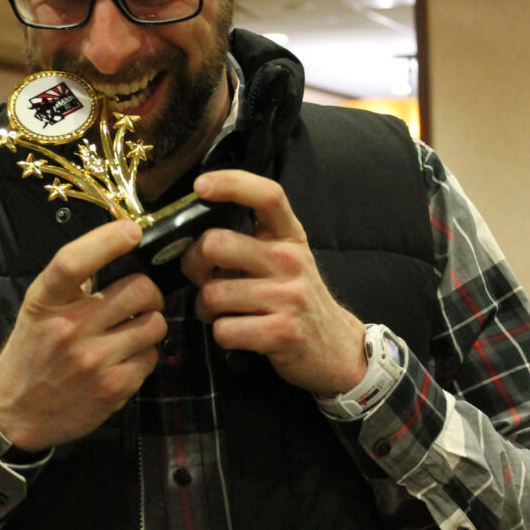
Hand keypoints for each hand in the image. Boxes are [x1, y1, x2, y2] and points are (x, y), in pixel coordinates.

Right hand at [0, 219, 166, 451]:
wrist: (15, 412)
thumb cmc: (33, 350)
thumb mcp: (39, 308)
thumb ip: (73, 284)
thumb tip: (120, 252)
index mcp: (46, 301)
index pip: (74, 261)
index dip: (107, 240)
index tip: (132, 231)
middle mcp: (69, 329)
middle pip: (138, 289)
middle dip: (148, 290)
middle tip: (139, 298)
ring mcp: (93, 361)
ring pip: (155, 323)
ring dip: (150, 322)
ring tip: (132, 328)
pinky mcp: (113, 389)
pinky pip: (152, 356)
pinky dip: (144, 354)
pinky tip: (124, 357)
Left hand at [181, 170, 366, 396]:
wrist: (336, 347)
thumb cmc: (295, 297)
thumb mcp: (284, 258)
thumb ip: (248, 241)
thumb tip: (194, 234)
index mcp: (289, 236)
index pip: (267, 195)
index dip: (231, 183)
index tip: (201, 186)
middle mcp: (290, 260)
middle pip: (216, 244)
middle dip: (193, 264)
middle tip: (200, 277)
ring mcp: (288, 296)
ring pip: (212, 293)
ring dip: (205, 307)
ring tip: (221, 311)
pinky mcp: (282, 332)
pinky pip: (223, 329)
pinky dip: (220, 333)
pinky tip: (236, 332)